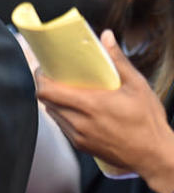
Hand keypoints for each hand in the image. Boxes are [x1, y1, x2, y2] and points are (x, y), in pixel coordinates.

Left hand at [36, 30, 173, 192]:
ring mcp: (78, 135)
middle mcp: (80, 121)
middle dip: (45, 86)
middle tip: (54, 76)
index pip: (47, 91)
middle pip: (45, 101)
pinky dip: (63, 115)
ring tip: (65, 91)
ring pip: (52, 114)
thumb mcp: (137, 86)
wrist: (152, 155)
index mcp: (91, 104)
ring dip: (54, 101)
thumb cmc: (147, 120)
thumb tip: (106, 37)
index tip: (45, 68)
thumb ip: (118, 60)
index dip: (40, 78)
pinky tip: (75, 108)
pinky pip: (62, 126)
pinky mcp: (80, 145)